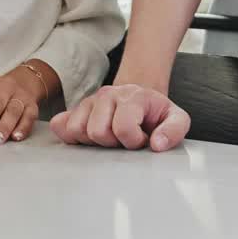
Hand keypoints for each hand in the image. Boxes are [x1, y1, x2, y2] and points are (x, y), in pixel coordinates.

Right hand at [50, 84, 189, 151]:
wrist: (140, 99)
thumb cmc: (155, 114)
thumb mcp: (176, 119)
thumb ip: (174, 131)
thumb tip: (157, 144)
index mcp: (132, 96)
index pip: (123, 128)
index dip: (134, 141)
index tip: (141, 139)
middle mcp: (107, 94)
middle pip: (97, 131)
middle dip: (112, 143)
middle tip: (123, 139)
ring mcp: (89, 101)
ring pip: (76, 130)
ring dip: (93, 141)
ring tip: (109, 137)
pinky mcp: (75, 110)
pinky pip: (60, 126)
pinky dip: (72, 137)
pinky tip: (90, 138)